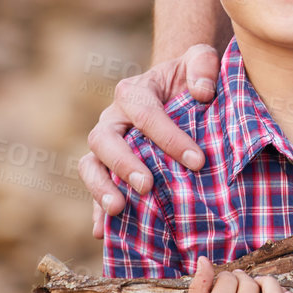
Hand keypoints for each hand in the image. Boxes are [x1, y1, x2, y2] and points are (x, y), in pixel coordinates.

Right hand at [79, 44, 220, 236]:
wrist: (178, 92)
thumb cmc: (191, 78)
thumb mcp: (200, 59)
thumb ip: (202, 64)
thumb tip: (202, 92)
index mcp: (134, 91)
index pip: (145, 113)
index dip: (169, 137)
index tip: (197, 161)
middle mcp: (113, 118)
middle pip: (105, 139)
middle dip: (124, 164)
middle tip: (148, 185)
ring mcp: (106, 145)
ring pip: (90, 164)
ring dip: (100, 188)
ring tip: (119, 209)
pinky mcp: (106, 168)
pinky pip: (95, 189)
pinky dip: (96, 210)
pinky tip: (104, 232)